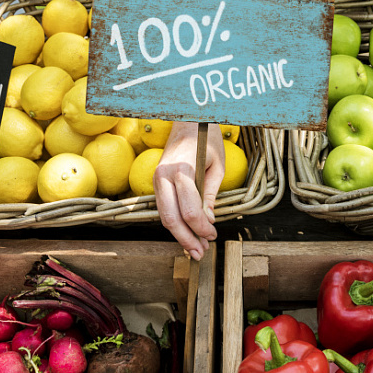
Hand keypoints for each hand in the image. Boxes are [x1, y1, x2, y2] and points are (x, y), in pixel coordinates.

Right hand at [153, 122, 224, 259]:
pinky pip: (163, 207)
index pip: (190, 210)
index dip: (202, 228)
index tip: (213, 235)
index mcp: (182, 170)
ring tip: (195, 249)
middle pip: (171, 218)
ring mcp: (156, 178)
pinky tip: (186, 233)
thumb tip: (208, 220)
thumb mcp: (217, 166)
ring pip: (164, 216)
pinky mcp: (156, 181)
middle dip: (186, 239)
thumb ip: (211, 194)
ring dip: (179, 234)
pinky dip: (175, 223)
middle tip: (200, 253)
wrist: (187, 119)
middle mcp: (164, 175)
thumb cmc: (206, 138)